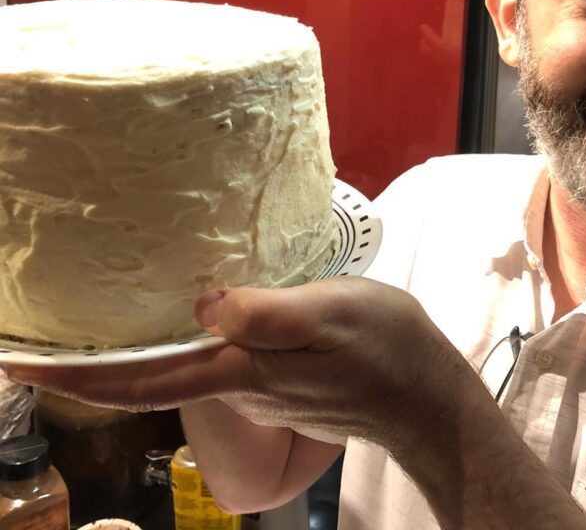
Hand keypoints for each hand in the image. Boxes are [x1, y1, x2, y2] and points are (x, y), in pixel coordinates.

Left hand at [4, 277, 461, 447]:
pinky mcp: (278, 384)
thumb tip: (201, 302)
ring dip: (139, 348)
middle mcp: (239, 388)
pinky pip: (217, 362)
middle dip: (93, 361)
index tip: (20, 364)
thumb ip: (268, 312)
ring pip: (183, 368)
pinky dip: (187, 342)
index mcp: (243, 370)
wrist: (427, 399)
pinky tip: (195, 314)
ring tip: (108, 311)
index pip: (140, 380)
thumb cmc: (388, 350)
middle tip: (52, 325)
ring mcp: (258, 392)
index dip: (76, 376)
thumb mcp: (335, 313)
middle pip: (150, 378)